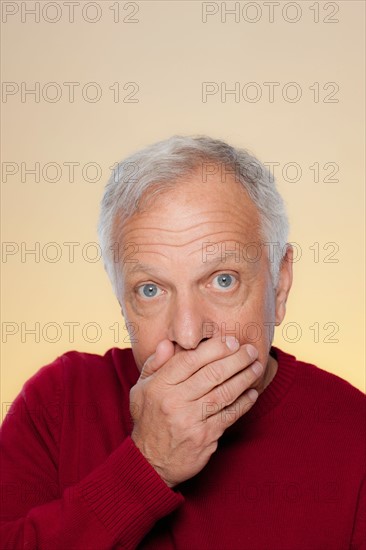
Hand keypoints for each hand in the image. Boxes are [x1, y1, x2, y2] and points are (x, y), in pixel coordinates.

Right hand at [129, 337, 261, 487]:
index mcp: (159, 385)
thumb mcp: (140, 390)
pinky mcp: (204, 437)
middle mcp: (174, 401)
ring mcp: (191, 420)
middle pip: (212, 373)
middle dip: (236, 359)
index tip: (230, 341)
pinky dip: (243, 403)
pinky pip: (229, 415)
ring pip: (224, 393)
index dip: (214, 348)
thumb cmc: (148, 420)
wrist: (149, 463)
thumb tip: (168, 344)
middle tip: (250, 350)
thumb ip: (154, 365)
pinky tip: (252, 393)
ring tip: (256, 367)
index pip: (190, 359)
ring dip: (244, 378)